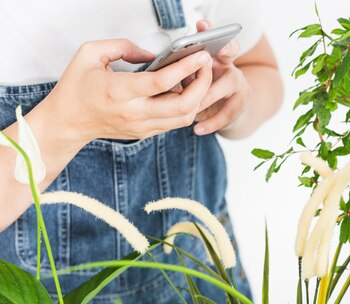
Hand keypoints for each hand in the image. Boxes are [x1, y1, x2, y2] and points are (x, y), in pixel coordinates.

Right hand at [39, 38, 213, 147]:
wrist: (67, 122)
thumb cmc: (77, 87)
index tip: (201, 56)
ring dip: (198, 97)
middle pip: (183, 105)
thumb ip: (122, 47)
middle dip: (202, 85)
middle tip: (205, 66)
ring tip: (197, 77)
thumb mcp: (90, 53)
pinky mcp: (145, 133)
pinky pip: (175, 122)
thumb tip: (152, 55)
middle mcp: (134, 113)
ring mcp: (141, 126)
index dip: (186, 68)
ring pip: (184, 118)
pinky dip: (187, 107)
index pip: (163, 82)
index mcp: (119, 91)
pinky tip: (185, 90)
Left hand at [191, 21, 252, 135]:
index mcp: (215, 57)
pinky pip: (228, 113)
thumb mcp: (195, 84)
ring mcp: (239, 83)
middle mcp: (229, 65)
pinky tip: (197, 129)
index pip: (211, 37)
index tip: (201, 25)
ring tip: (192, 108)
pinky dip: (211, 122)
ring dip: (207, 96)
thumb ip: (186, 77)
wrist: (230, 116)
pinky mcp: (242, 103)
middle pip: (231, 51)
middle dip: (224, 49)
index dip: (210, 31)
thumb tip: (167, 79)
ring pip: (225, 85)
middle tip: (208, 55)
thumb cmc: (205, 96)